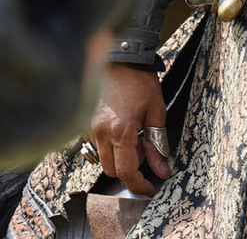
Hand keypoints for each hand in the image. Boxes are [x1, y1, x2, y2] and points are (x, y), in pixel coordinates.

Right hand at [88, 62, 170, 193]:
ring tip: (134, 134)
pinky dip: (109, 144)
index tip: (149, 189)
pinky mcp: (84, 122)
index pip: (126, 172)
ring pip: (102, 158)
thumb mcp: (156, 110)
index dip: (139, 185)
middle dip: (130, 167)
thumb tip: (163, 170)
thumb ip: (158, 143)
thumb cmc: (139, 81)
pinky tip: (121, 127)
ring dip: (119, 155)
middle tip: (145, 147)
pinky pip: (95, 144)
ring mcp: (89, 127)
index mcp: (121, 131)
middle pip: (112, 169)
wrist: (118, 56)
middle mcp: (101, 133)